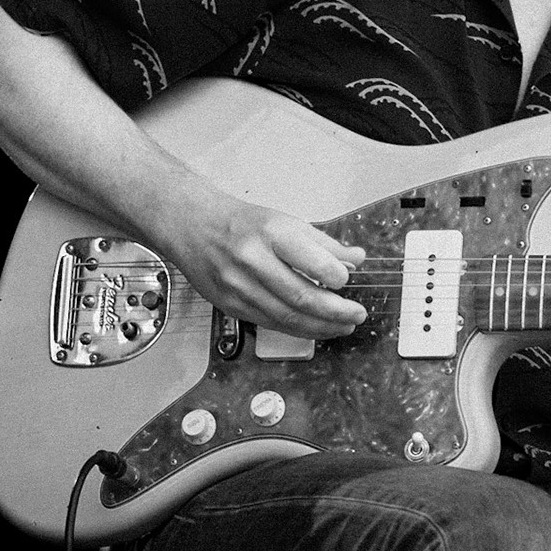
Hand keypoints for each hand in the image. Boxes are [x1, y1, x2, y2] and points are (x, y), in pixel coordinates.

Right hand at [164, 190, 368, 339]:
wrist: (193, 227)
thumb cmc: (241, 223)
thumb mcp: (286, 221)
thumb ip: (323, 243)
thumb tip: (355, 259)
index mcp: (271, 233)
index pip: (312, 261)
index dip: (337, 276)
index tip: (348, 280)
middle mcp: (253, 261)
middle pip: (301, 296)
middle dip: (336, 311)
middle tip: (357, 314)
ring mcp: (239, 287)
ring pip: (287, 317)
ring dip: (321, 327)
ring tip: (343, 325)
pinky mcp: (231, 306)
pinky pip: (271, 324)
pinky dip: (298, 329)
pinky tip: (316, 328)